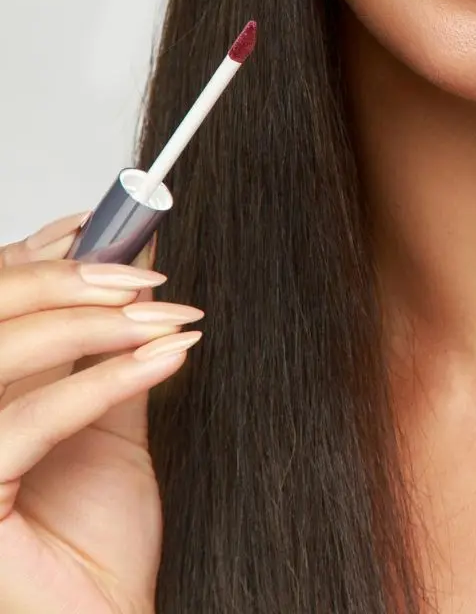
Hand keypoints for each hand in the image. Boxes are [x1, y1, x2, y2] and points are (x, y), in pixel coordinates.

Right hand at [0, 211, 202, 613]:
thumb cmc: (92, 539)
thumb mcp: (105, 419)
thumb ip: (108, 345)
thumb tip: (136, 262)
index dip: (41, 254)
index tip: (117, 229)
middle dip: (72, 280)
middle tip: (150, 279)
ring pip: (1, 353)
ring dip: (96, 325)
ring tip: (167, 323)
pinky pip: (25, 422)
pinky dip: (103, 381)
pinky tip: (163, 362)